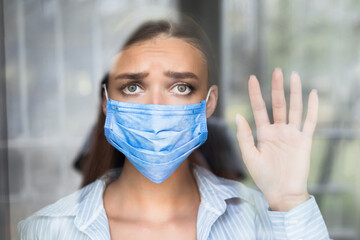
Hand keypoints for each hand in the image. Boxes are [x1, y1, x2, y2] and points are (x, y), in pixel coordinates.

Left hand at [236, 68, 317, 211]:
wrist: (281, 193)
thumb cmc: (263, 177)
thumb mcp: (249, 156)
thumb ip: (244, 136)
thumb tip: (238, 116)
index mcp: (263, 133)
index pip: (259, 108)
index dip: (255, 94)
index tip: (252, 78)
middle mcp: (278, 130)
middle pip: (278, 104)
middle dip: (277, 87)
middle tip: (277, 70)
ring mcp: (292, 134)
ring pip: (294, 108)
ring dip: (295, 92)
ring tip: (294, 75)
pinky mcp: (304, 140)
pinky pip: (310, 121)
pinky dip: (312, 108)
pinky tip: (313, 94)